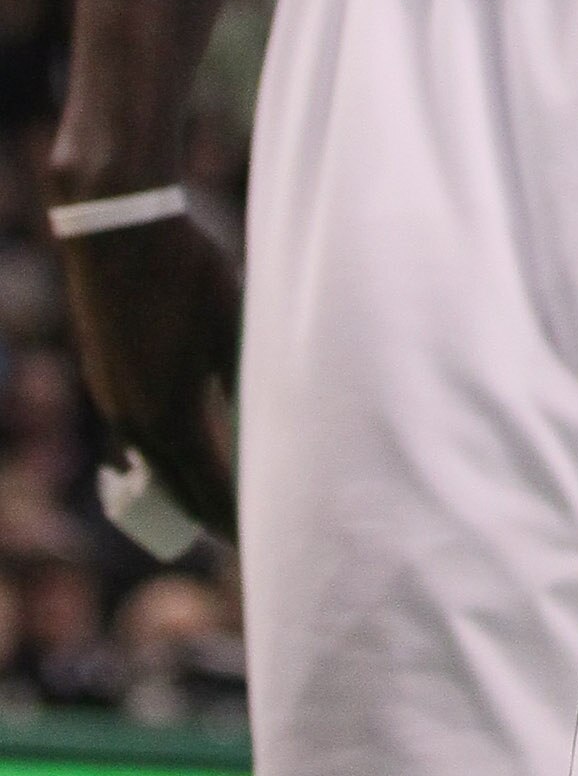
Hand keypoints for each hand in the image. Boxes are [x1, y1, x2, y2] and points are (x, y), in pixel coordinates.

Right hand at [58, 214, 240, 541]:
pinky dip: (160, 455)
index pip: (211, 494)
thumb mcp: (231, 327)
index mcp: (172, 416)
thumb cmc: (187, 273)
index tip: (267, 542)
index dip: (239, 523)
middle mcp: (135, 424)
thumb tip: (275, 424)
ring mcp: (112, 404)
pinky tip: (180, 449)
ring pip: (151, 468)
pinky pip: (132, 439)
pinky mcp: (103, 381)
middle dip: (213, 516)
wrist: (117, 233)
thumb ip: (249, 381)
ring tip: (220, 495)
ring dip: (184, 486)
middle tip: (251, 530)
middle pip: (178, 492)